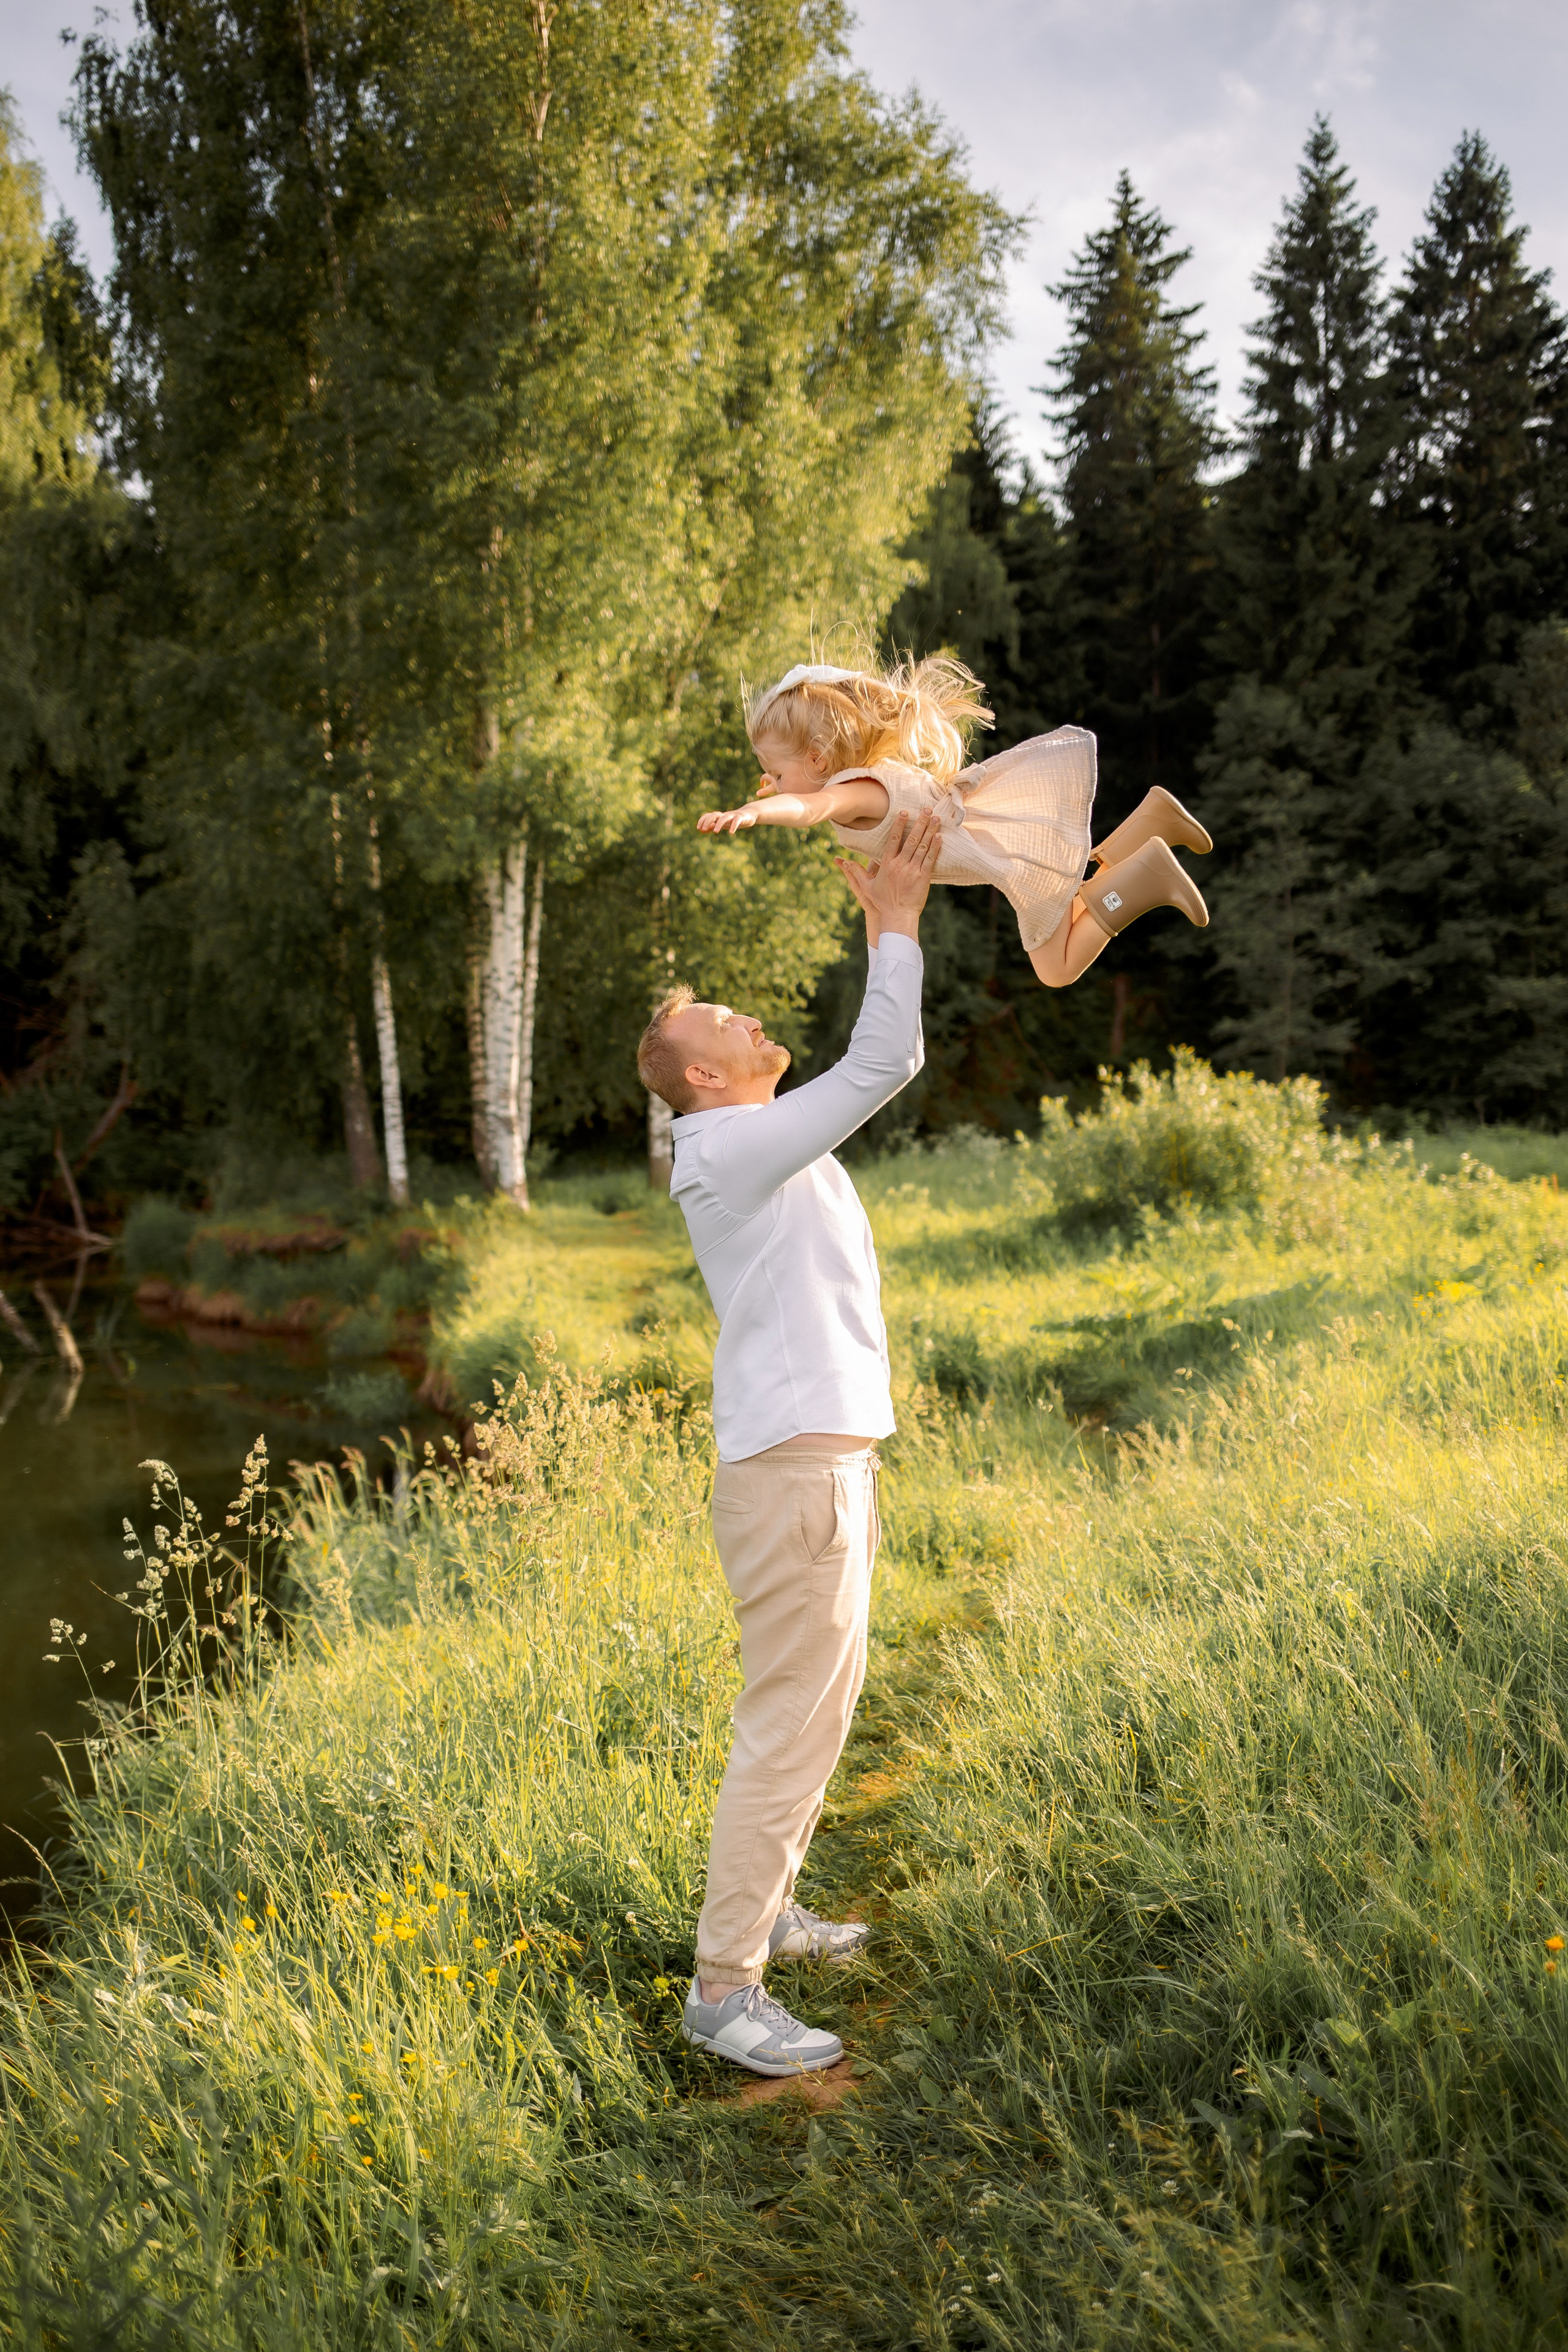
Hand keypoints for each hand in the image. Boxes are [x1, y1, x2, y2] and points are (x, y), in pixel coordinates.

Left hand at [697, 804, 760, 834]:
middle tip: (703, 829)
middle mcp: (725, 815)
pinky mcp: (741, 818)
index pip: (708, 815)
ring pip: (724, 817)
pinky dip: (733, 826)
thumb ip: (711, 826)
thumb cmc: (733, 820)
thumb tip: (700, 830)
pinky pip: (736, 820)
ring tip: (716, 832)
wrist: (749, 814)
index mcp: (719, 817)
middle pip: (715, 814)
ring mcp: (733, 816)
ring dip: (719, 823)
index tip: (698, 828)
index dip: (702, 820)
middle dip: (708, 821)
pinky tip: (731, 833)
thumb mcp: (722, 824)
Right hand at [835, 809, 940, 940]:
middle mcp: (900, 865)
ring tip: (936, 818)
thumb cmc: (882, 902)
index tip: (905, 812)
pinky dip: (935, 847)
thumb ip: (855, 872)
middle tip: (927, 808)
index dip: (899, 825)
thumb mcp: (865, 886)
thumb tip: (840, 861)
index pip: (893, 840)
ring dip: (930, 831)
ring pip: (922, 846)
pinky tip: (939, 836)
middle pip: (911, 839)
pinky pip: (930, 859)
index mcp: (886, 864)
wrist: (897, 917)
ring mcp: (913, 871)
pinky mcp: (923, 878)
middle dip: (920, 822)